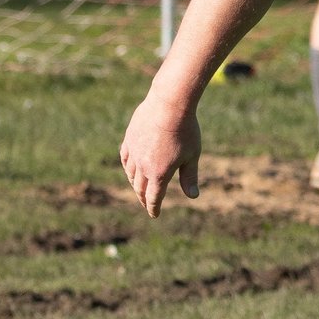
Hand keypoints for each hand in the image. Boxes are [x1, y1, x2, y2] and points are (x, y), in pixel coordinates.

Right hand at [121, 93, 201, 216]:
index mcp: (159, 174)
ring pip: (131, 174)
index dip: (154, 208)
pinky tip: (131, 168)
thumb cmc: (186, 130)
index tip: (155, 215)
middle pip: (140, 188)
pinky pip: (125, 158)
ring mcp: (133, 152)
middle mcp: (142, 166)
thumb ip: (190, 177)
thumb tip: (193, 196)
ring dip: (136, 184)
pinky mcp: (129, 139)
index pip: (154, 198)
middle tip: (147, 204)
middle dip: (144, 199)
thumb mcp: (192, 155)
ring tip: (140, 188)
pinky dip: (128, 167)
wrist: (169, 104)